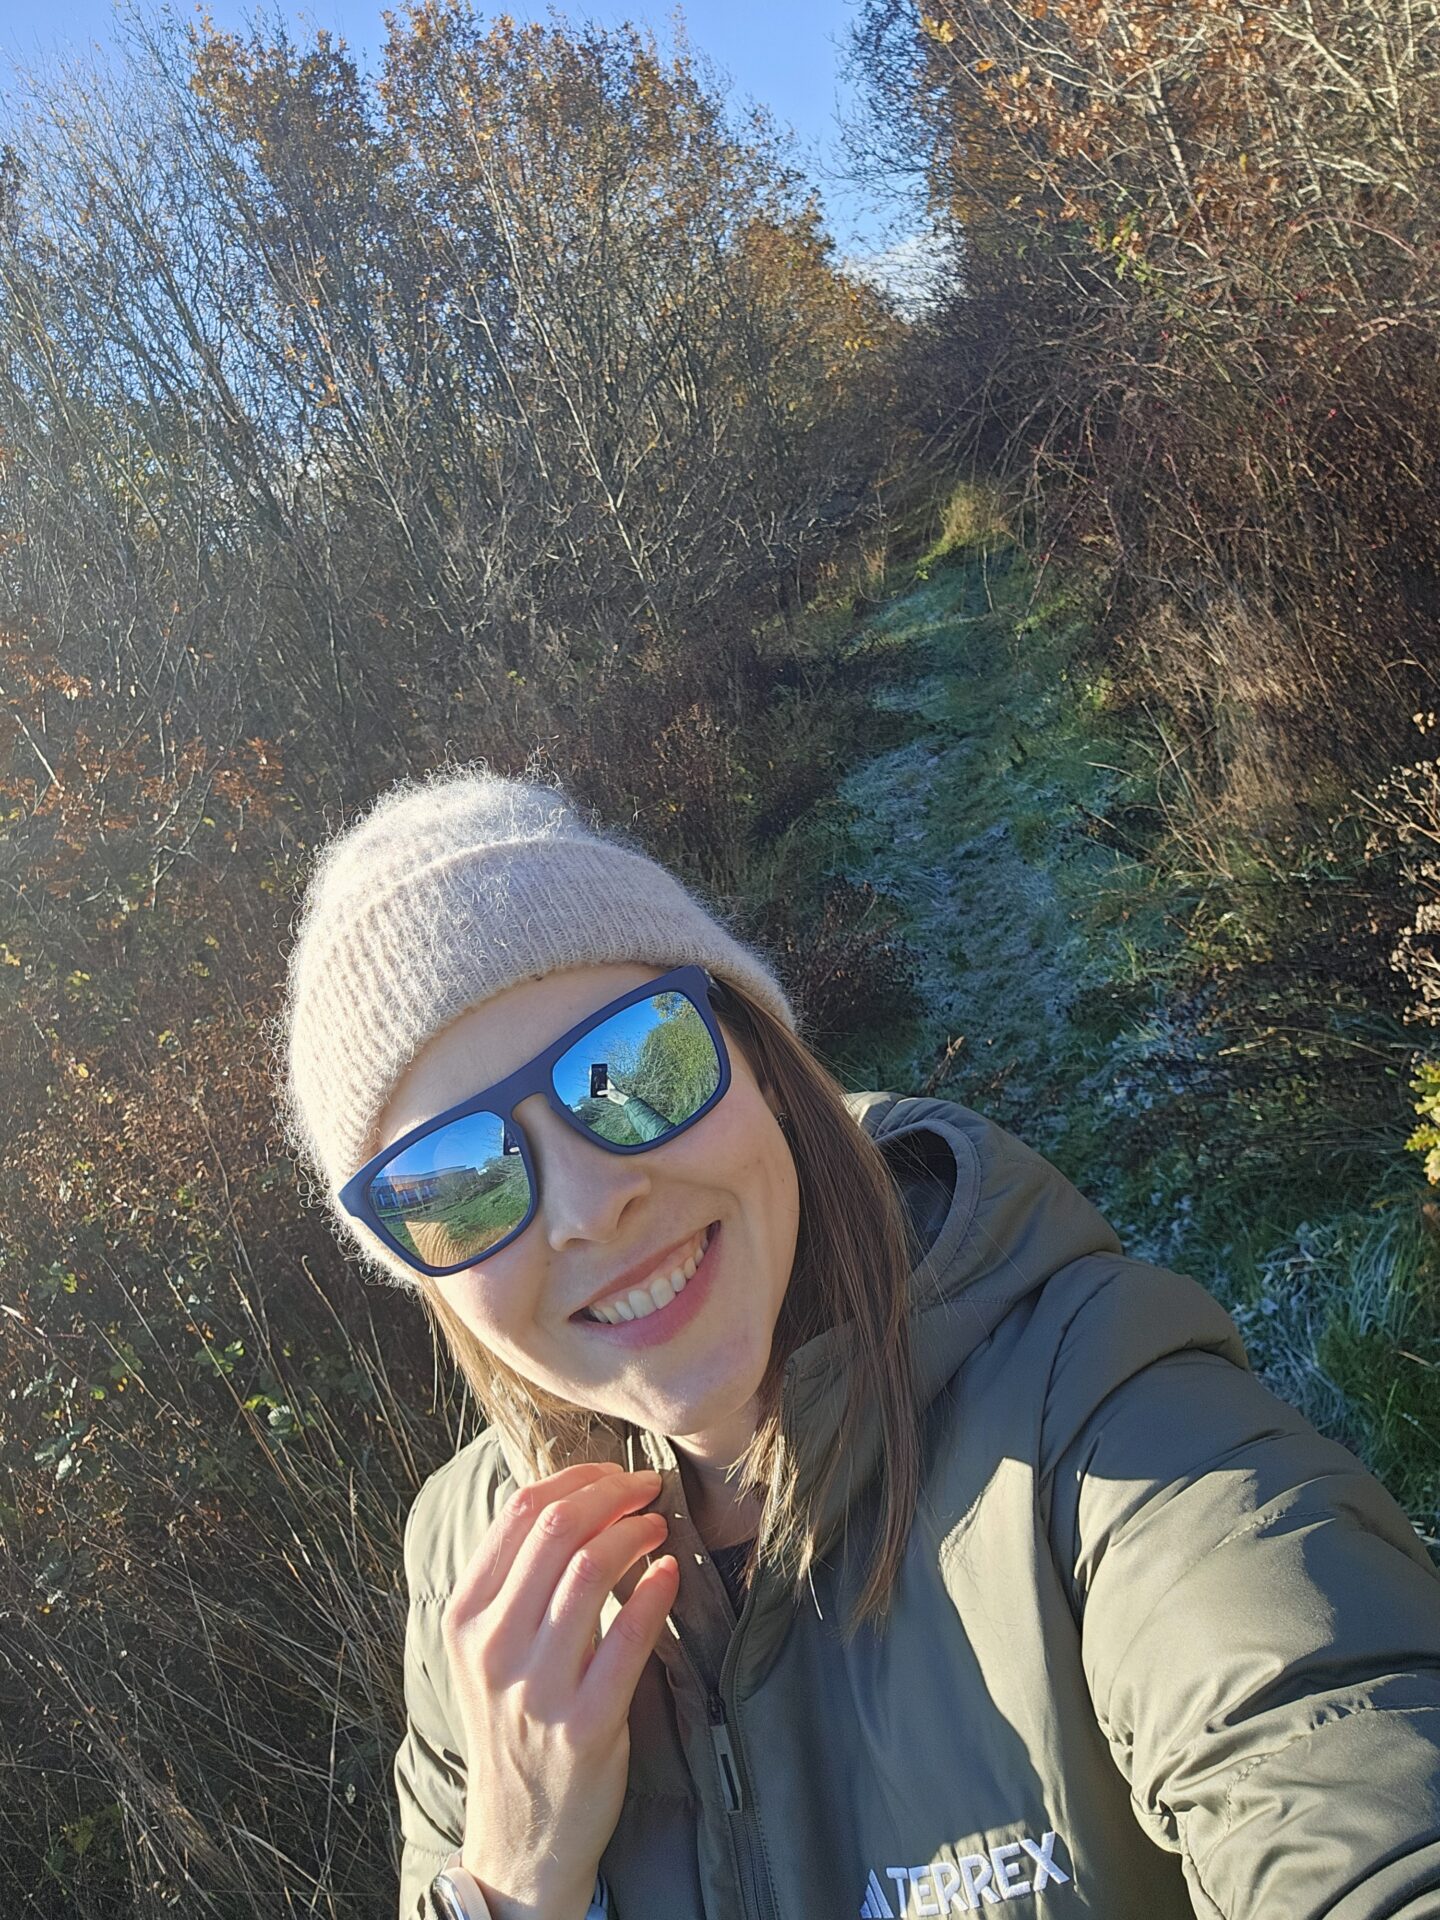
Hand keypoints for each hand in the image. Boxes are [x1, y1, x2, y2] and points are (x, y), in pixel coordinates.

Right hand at [442, 1461, 679, 1919]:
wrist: (522, 1832)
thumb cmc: (516, 1722)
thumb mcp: (489, 1649)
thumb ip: (515, 1580)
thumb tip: (570, 1495)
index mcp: (465, 1618)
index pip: (518, 1513)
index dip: (575, 1477)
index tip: (612, 1472)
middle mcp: (493, 1648)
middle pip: (556, 1530)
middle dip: (612, 1493)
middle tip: (647, 1486)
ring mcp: (538, 1689)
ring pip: (590, 1571)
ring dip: (635, 1532)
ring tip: (658, 1525)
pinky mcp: (586, 1725)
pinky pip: (629, 1639)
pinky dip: (656, 1592)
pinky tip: (671, 1572)